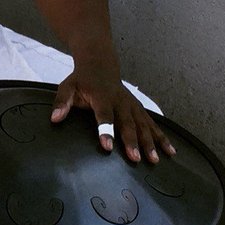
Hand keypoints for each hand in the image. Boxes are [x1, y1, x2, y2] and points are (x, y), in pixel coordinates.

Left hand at [50, 61, 175, 162]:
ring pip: (143, 125)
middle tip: (136, 159)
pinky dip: (162, 137)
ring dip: (150, 142)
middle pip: (127, 123)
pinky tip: (170, 151)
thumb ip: (62, 102)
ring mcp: (132, 105)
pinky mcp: (139, 108)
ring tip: (155, 160)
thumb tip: (54, 118)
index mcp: (102, 97)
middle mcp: (120, 101)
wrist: (100, 64)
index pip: (104, 115)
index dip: (105, 130)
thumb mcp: (67, 87)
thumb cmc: (82, 80)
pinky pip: (152, 124)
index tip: (107, 146)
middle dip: (132, 142)